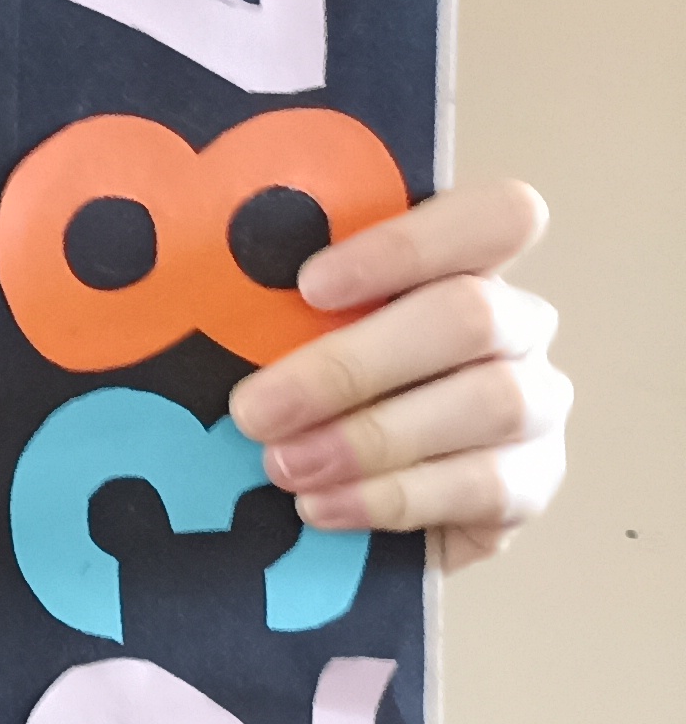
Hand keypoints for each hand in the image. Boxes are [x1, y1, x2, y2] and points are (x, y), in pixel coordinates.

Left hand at [230, 177, 566, 567]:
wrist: (345, 502)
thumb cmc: (304, 394)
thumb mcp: (283, 338)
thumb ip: (268, 307)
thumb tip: (186, 293)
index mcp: (466, 263)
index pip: (495, 217)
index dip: (409, 244)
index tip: (308, 286)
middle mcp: (518, 324)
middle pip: (472, 315)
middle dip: (352, 364)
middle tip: (254, 411)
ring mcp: (537, 403)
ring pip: (490, 401)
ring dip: (372, 437)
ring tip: (282, 467)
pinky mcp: (531, 484)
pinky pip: (485, 485)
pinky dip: (393, 497)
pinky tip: (320, 507)